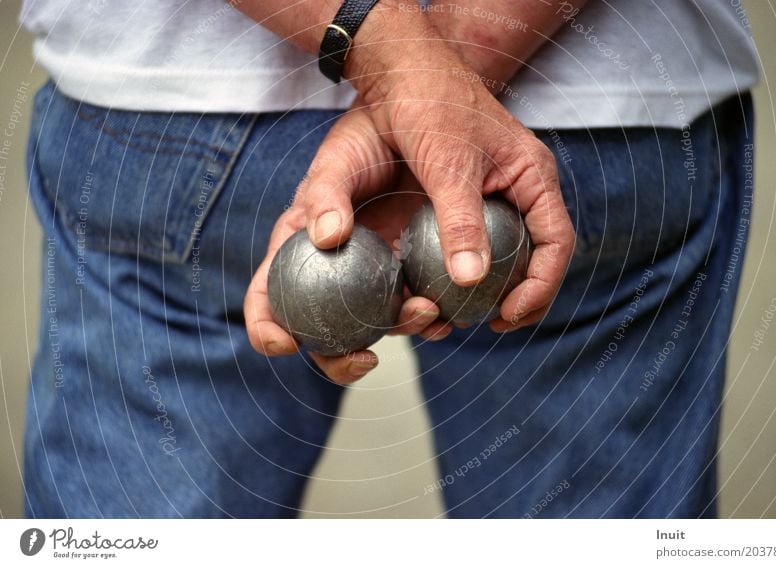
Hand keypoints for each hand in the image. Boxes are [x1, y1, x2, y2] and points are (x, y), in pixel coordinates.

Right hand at [244, 106, 452, 383]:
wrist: (414, 117)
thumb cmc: (362, 137)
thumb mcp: (338, 160)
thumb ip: (326, 195)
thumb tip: (327, 237)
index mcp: (298, 249)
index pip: (266, 297)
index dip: (267, 328)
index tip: (285, 343)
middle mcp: (332, 271)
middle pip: (321, 332)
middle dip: (337, 359)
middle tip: (366, 359)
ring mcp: (373, 275)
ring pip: (375, 325)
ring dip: (398, 330)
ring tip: (425, 312)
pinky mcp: (412, 270)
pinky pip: (415, 303)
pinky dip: (428, 315)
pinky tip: (445, 308)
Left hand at [348, 44, 575, 329]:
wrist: (399, 71)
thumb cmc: (429, 103)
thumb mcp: (446, 163)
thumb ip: (460, 221)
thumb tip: (472, 282)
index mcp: (533, 175)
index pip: (557, 242)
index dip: (541, 286)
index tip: (510, 317)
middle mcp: (519, 188)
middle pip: (535, 255)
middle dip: (519, 296)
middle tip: (491, 326)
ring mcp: (491, 193)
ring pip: (504, 253)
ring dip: (490, 288)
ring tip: (466, 316)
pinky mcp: (460, 199)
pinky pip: (473, 242)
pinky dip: (463, 269)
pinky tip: (440, 287)